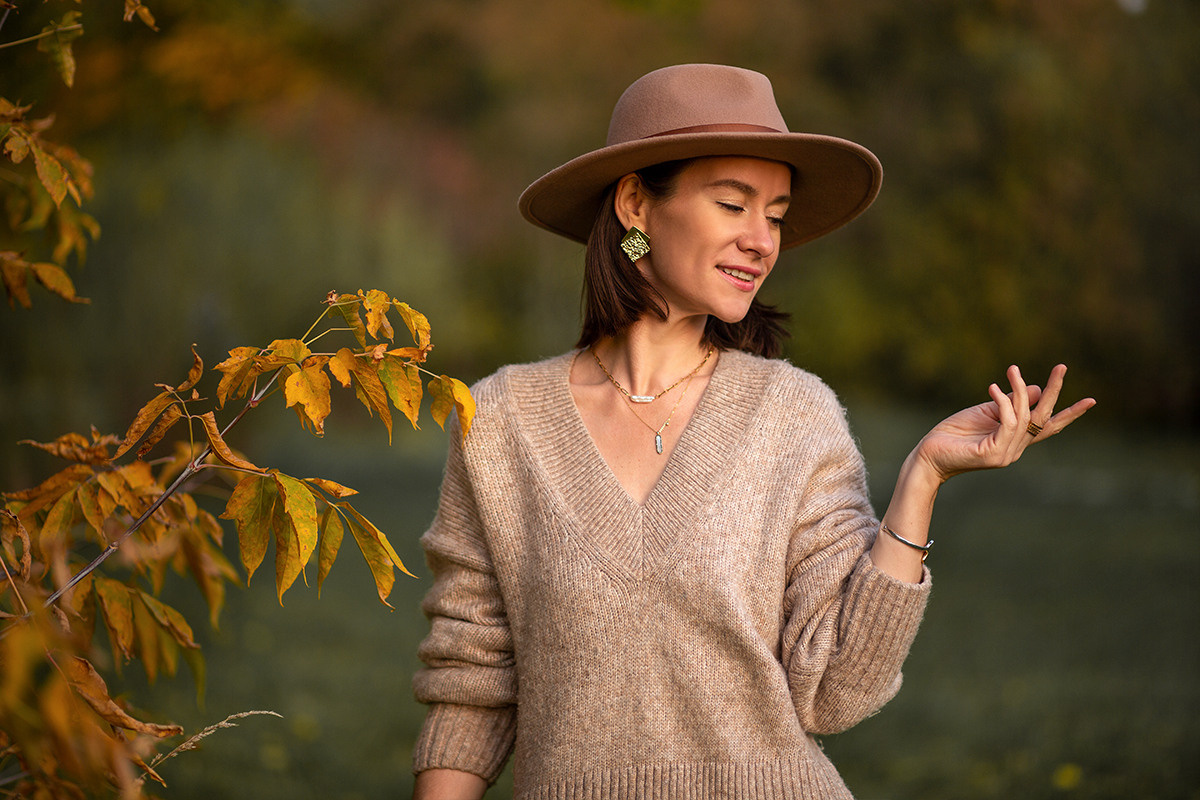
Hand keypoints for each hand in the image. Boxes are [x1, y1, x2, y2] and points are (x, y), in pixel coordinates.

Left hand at [913, 364, 1095, 483]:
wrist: (929, 455)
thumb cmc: (954, 434)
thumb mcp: (985, 412)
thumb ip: (1010, 403)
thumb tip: (1036, 389)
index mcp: (1016, 438)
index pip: (1048, 425)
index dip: (1069, 413)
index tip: (1092, 400)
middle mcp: (1016, 448)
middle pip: (1043, 418)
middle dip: (1054, 391)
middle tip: (1062, 366)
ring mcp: (1006, 453)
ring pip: (1024, 416)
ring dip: (1019, 390)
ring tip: (1011, 370)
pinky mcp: (993, 453)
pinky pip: (1007, 422)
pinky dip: (1003, 403)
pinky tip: (992, 389)